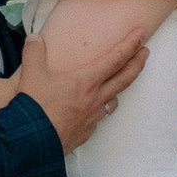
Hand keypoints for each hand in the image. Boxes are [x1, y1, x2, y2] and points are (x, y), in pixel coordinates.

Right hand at [16, 24, 148, 152]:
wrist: (32, 143)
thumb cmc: (35, 109)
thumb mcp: (31, 75)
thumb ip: (34, 53)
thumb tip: (34, 38)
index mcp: (86, 81)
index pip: (115, 59)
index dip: (130, 44)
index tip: (141, 33)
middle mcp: (94, 98)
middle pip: (125, 79)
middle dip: (138, 63)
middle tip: (146, 52)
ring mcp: (92, 117)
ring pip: (113, 100)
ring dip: (119, 89)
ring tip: (117, 82)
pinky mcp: (86, 132)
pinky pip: (99, 118)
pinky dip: (100, 109)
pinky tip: (92, 109)